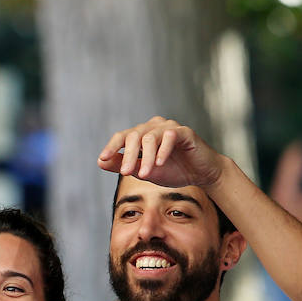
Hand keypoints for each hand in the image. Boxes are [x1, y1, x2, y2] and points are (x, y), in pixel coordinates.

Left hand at [97, 117, 232, 190]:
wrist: (201, 174)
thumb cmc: (173, 170)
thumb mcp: (144, 171)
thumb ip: (123, 165)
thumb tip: (100, 162)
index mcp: (143, 134)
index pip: (123, 136)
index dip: (112, 147)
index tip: (102, 158)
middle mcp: (154, 126)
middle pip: (134, 136)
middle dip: (129, 156)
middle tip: (126, 173)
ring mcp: (169, 127)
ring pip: (150, 137)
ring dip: (146, 157)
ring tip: (145, 174)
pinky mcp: (185, 132)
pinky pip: (170, 136)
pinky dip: (163, 150)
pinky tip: (160, 164)